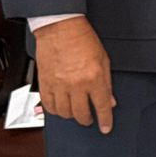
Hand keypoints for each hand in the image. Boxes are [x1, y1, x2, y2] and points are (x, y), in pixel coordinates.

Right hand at [34, 16, 114, 132]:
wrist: (60, 28)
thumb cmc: (83, 39)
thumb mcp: (104, 60)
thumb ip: (107, 83)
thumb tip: (110, 101)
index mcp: (94, 78)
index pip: (102, 106)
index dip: (105, 120)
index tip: (106, 128)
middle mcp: (76, 84)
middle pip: (81, 114)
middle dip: (88, 120)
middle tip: (90, 119)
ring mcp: (59, 85)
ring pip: (64, 113)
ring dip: (72, 116)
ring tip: (76, 112)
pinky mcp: (45, 84)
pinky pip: (49, 106)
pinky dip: (55, 110)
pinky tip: (61, 107)